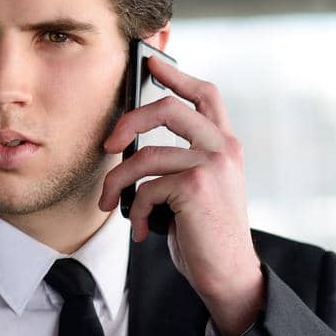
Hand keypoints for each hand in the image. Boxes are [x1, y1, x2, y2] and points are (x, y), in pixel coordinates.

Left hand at [97, 57, 263, 335]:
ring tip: (107, 203)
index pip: (205, 95)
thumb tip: (127, 147)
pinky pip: (144, 189)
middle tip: (108, 144)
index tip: (150, 62)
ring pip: (144, 156)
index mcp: (224, 144)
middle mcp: (223, 147)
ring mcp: (212, 165)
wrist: (228, 273)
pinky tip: (139, 229)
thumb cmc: (204, 232)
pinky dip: (133, 212)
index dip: (177, 74)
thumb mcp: (196, 189)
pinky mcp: (196, 187)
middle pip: (167, 108)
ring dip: (116, 183)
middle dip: (127, 121)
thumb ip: (178, 161)